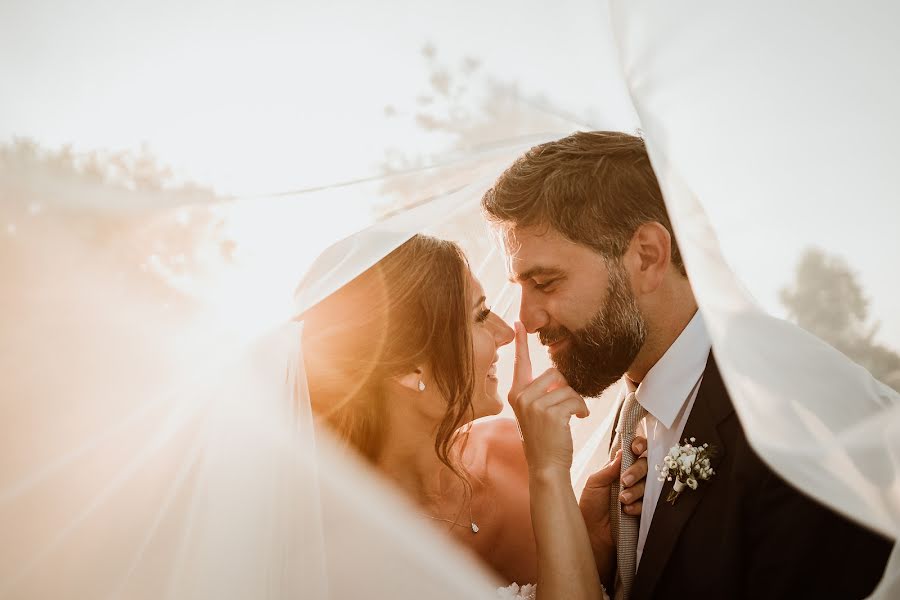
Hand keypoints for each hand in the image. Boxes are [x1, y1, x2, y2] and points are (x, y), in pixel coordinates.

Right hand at [508, 322, 589, 477]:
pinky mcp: (551, 413)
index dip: (520, 342)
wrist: (546, 466)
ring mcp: (535, 404)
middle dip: (567, 388)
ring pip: (567, 387)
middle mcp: (522, 396)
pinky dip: (582, 409)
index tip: (519, 323)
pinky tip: (577, 419)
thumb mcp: (535, 412)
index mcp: (516, 393)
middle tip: (567, 406)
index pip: (520, 363)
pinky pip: (575, 399)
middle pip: (555, 373)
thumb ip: (542, 391)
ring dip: (576, 401)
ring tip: (572, 415)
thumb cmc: (545, 439)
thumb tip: (560, 375)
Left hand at [578, 436, 648, 586]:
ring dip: (636, 491)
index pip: (635, 451)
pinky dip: (638, 506)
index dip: (640, 446)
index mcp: (619, 468)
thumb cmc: (590, 506)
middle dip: (637, 471)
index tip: (636, 449)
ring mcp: (639, 494)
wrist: (592, 533)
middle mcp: (632, 478)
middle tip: (625, 481)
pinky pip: (650, 503)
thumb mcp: (595, 483)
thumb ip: (610, 468)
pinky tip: (627, 511)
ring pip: (649, 485)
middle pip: (646, 465)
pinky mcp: (644, 509)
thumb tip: (623, 452)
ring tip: (622, 500)